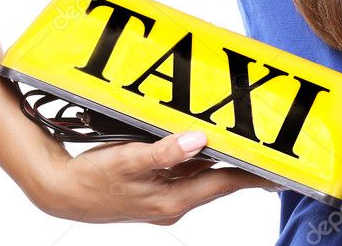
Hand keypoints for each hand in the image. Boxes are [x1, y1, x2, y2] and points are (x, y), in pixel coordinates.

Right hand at [30, 131, 284, 224]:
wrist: (60, 192)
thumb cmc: (91, 179)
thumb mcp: (128, 160)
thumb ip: (164, 151)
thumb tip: (199, 140)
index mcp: (173, 200)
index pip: (224, 184)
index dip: (254, 176)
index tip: (282, 171)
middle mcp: (173, 202)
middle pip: (218, 180)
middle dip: (245, 166)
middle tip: (273, 151)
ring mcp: (164, 197)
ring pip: (203, 175)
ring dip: (223, 160)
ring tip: (248, 143)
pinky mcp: (154, 189)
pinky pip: (185, 172)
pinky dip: (199, 159)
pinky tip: (204, 143)